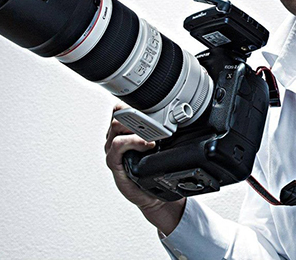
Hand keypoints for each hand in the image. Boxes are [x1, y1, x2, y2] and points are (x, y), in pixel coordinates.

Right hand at [105, 103, 185, 234]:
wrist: (152, 194)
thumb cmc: (153, 167)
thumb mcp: (159, 142)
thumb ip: (162, 127)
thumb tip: (182, 111)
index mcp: (124, 128)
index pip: (123, 105)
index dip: (135, 101)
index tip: (153, 101)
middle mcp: (115, 135)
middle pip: (118, 112)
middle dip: (137, 111)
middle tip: (154, 116)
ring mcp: (112, 148)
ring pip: (116, 125)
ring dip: (137, 125)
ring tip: (153, 133)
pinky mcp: (113, 162)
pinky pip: (118, 145)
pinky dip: (133, 141)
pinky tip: (146, 144)